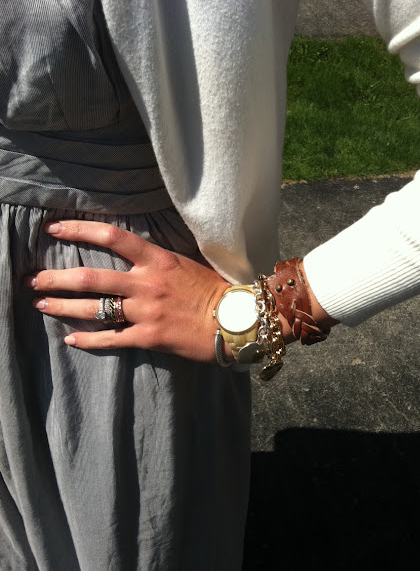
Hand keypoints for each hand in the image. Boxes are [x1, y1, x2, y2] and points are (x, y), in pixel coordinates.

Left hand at [26, 220, 229, 361]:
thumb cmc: (213, 290)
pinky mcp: (149, 337)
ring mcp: (146, 311)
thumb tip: (130, 256)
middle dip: (56, 278)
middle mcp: (147, 283)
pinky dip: (88, 340)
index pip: (112, 237)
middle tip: (34, 280)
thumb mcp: (184, 264)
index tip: (53, 229)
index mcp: (157, 259)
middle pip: (91, 276)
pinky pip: (111, 339)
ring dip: (63, 307)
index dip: (79, 230)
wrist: (235, 321)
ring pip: (95, 308)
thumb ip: (155, 261)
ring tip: (41, 305)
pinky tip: (71, 339)